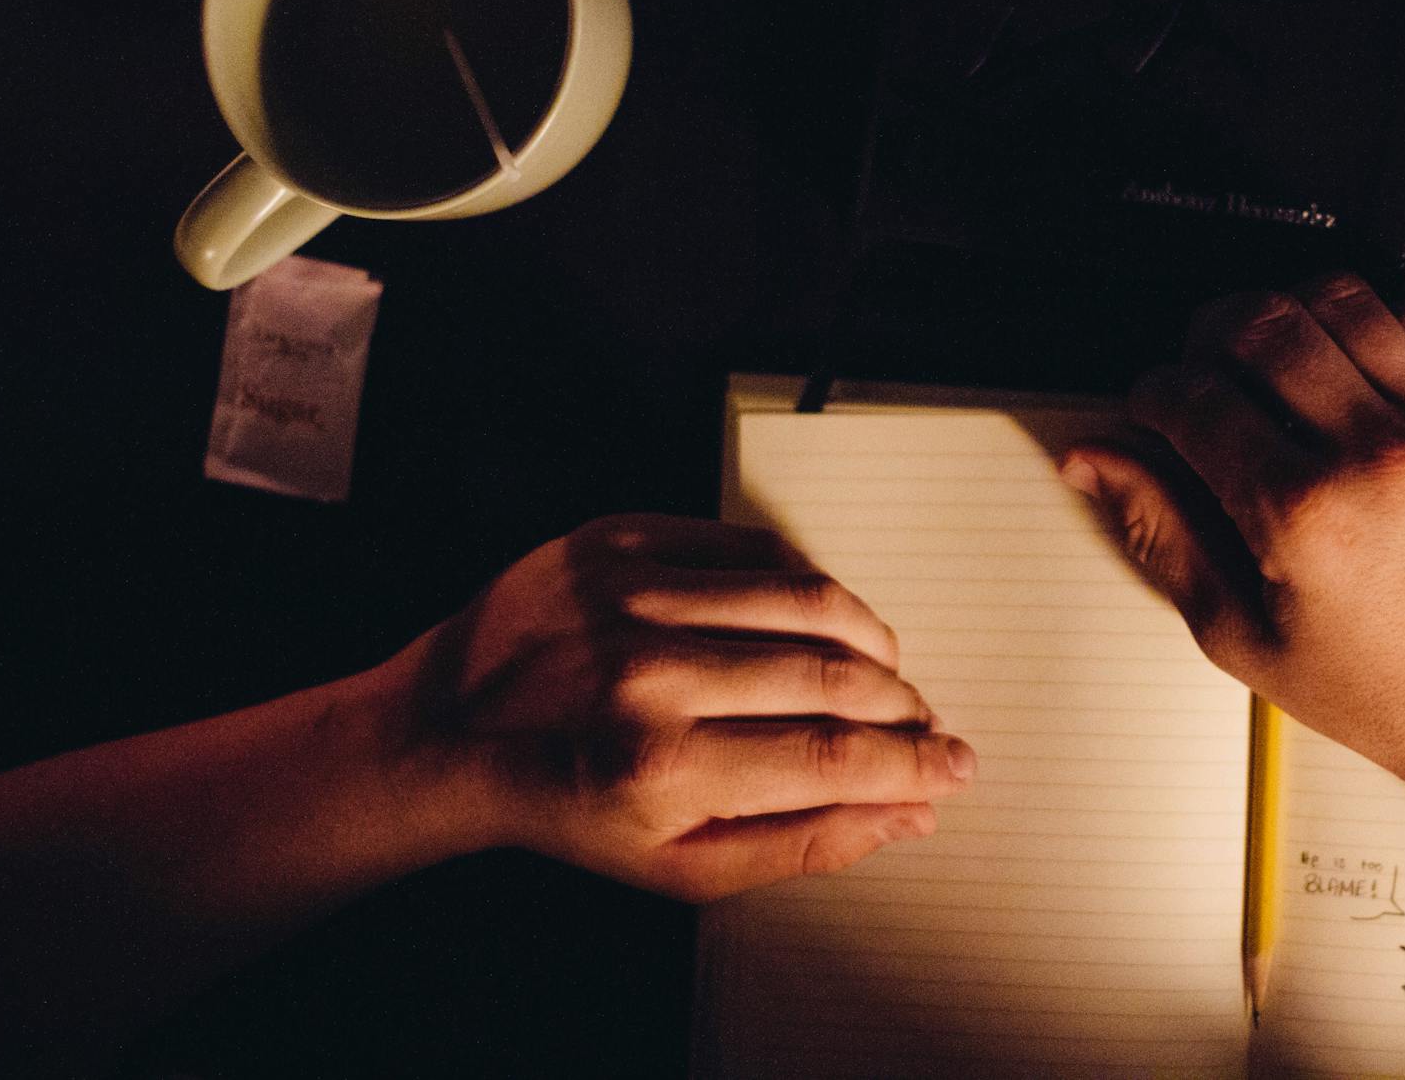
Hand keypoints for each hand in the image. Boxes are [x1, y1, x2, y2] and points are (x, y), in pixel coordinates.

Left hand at [381, 515, 974, 901]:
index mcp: (660, 765)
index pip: (831, 760)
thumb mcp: (678, 867)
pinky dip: (806, 580)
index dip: (912, 765)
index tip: (954, 767)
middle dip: (903, 704)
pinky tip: (822, 614)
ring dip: (870, 634)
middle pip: (831, 675)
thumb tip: (907, 814)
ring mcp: (631, 591)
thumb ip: (800, 846)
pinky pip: (751, 544)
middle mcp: (647, 670)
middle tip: (926, 722)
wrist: (450, 729)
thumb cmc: (568, 806)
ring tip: (886, 667)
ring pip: (805, 595)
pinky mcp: (619, 537)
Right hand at [1062, 275, 1404, 822]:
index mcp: (1302, 512)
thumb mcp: (1243, 637)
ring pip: (1336, 298)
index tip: (1151, 410)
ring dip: (1283, 314)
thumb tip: (1097, 463)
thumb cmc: (1389, 694)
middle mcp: (1374, 451)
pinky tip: (1347, 363)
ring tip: (1269, 359)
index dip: (1151, 392)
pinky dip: (1367, 319)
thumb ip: (1161, 533)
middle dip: (1204, 336)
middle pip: (1258, 323)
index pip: (1193, 396)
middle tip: (1200, 375)